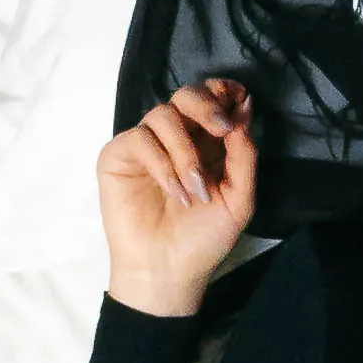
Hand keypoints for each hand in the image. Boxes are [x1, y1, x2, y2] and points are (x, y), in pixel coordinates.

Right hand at [99, 74, 258, 316]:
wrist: (168, 271)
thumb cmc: (203, 239)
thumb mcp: (238, 198)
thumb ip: (243, 155)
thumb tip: (243, 108)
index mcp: (207, 144)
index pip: (212, 99)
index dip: (223, 91)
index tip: (238, 100)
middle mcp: (176, 138)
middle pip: (186, 94)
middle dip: (206, 105)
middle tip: (221, 129)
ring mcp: (146, 146)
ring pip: (163, 114)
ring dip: (185, 151)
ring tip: (195, 190)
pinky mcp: (119, 156)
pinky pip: (140, 138)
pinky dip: (162, 164)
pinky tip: (175, 193)